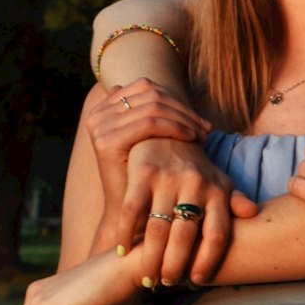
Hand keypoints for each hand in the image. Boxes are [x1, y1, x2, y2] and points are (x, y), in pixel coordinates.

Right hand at [87, 77, 209, 209]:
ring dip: (184, 118)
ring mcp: (99, 126)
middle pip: (151, 94)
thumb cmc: (150, 180)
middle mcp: (98, 114)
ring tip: (203, 135)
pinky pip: (149, 123)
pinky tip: (192, 138)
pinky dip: (176, 127)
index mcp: (105, 109)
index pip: (146, 88)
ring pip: (154, 106)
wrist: (133, 216)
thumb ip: (154, 113)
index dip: (177, 99)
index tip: (199, 119)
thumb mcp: (152, 140)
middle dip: (183, 109)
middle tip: (206, 128)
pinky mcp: (107, 141)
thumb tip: (165, 88)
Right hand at [117, 140, 242, 285]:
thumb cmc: (196, 168)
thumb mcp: (220, 182)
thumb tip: (254, 214)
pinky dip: (125, 233)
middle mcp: (195, 183)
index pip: (217, 234)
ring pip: (157, 229)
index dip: (207, 261)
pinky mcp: (142, 173)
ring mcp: (167, 178)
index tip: (196, 280)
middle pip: (185, 237)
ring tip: (147, 278)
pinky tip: (122, 250)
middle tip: (165, 284)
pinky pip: (132, 210)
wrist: (169, 132)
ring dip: (150, 258)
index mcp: (217, 190)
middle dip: (174, 266)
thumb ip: (235, 201)